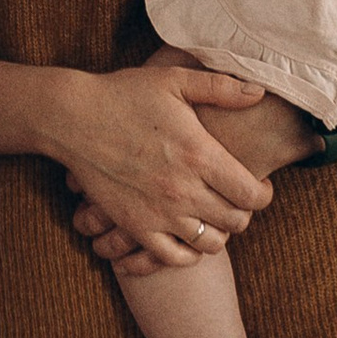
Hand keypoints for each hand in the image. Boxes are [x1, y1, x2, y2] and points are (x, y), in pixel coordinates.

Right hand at [76, 65, 311, 259]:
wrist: (73, 118)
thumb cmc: (125, 94)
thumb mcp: (175, 80)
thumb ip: (221, 88)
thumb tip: (259, 92)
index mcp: (200, 154)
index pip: (252, 195)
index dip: (264, 194)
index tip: (259, 184)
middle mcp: (183, 190)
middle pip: (236, 221)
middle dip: (244, 212)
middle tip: (236, 198)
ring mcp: (158, 212)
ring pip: (210, 244)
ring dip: (219, 232)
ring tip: (212, 214)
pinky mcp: (135, 225)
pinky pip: (173, 257)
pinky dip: (188, 252)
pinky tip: (188, 234)